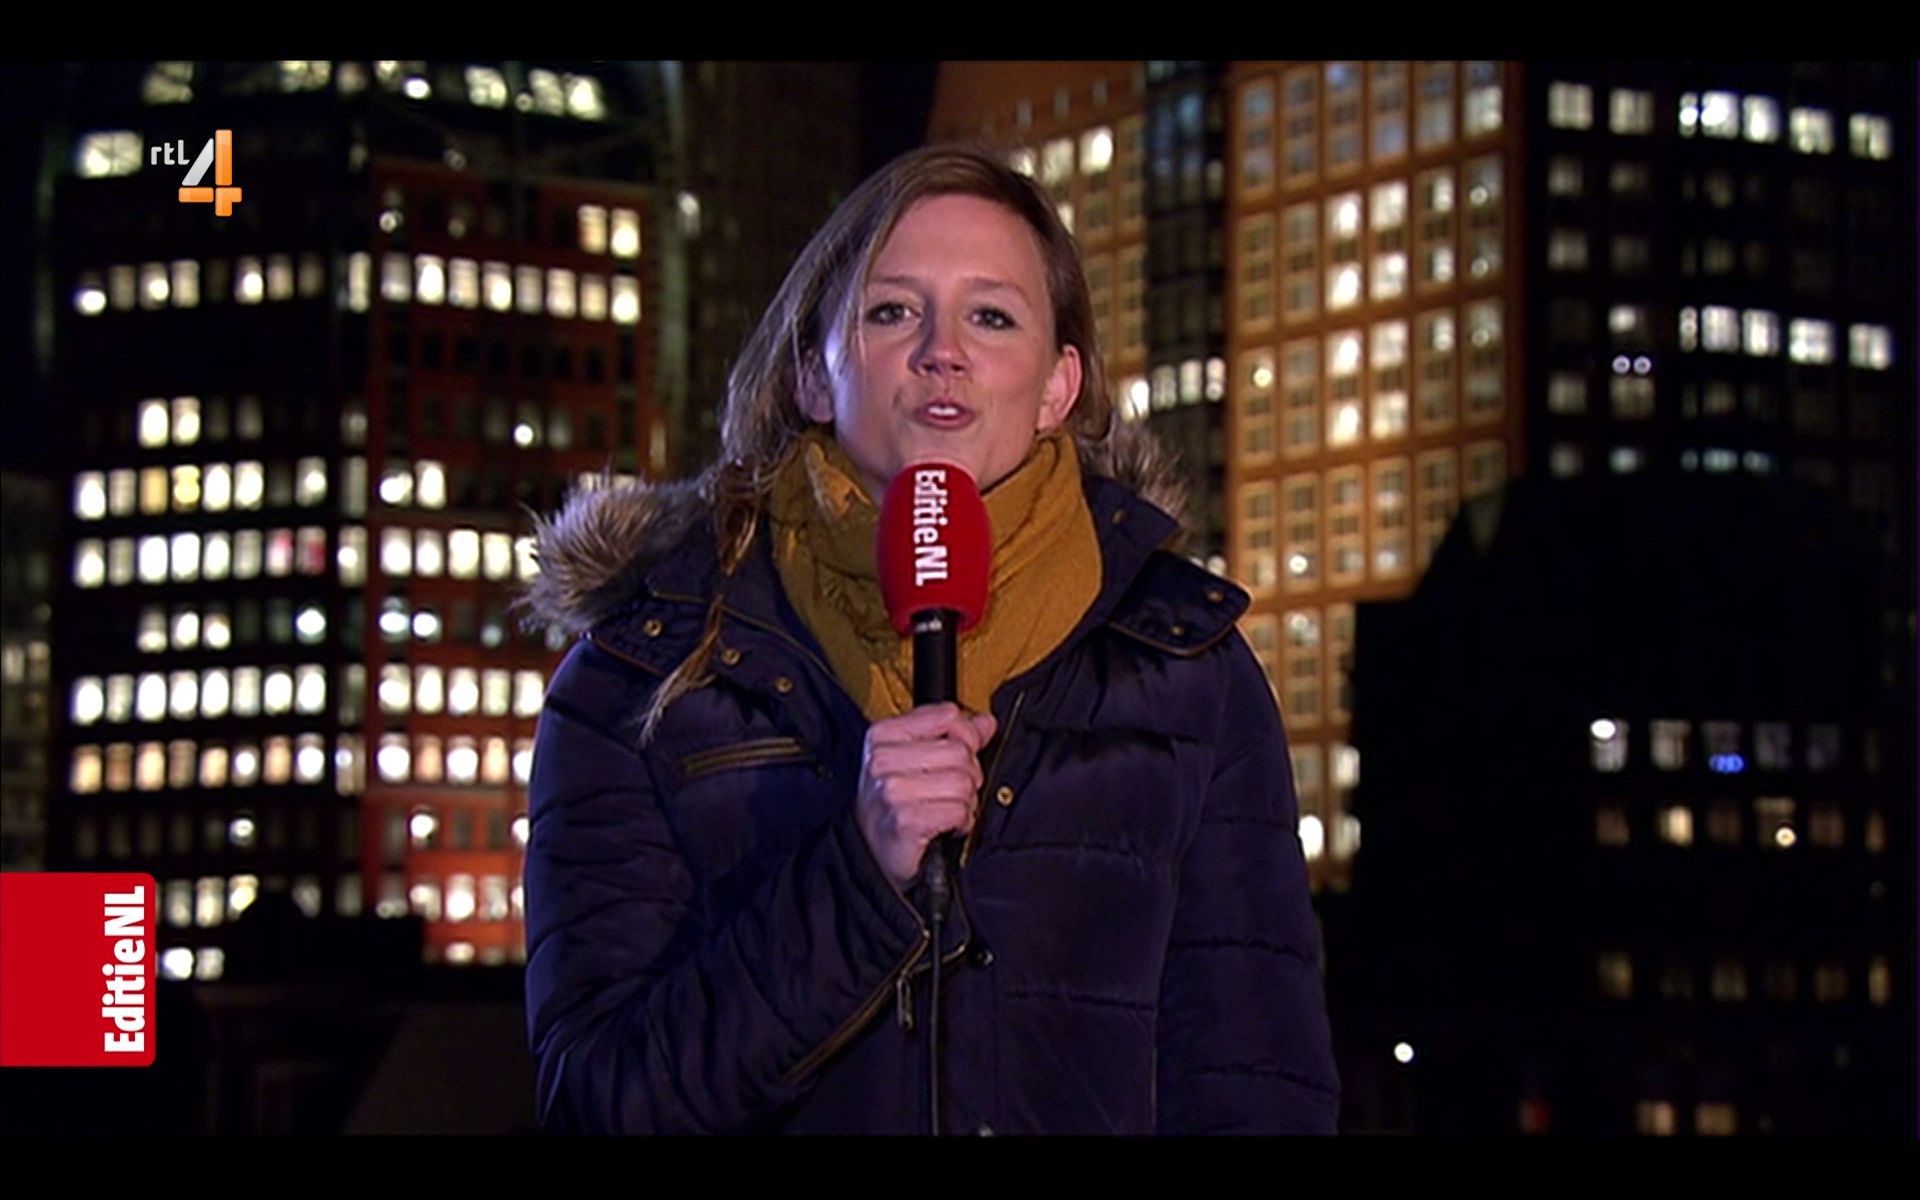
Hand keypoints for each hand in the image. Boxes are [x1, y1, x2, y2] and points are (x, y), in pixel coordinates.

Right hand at [854, 702, 997, 892]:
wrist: (873, 852)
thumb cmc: (894, 805)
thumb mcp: (916, 759)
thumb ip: (954, 736)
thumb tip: (986, 722)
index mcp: (884, 735)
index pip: (947, 715)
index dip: (965, 736)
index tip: (959, 755)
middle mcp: (883, 760)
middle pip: (960, 751)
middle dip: (968, 775)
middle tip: (951, 791)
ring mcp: (892, 790)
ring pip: (963, 782)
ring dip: (966, 802)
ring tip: (947, 808)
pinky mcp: (905, 820)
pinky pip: (959, 811)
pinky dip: (961, 822)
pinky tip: (947, 825)